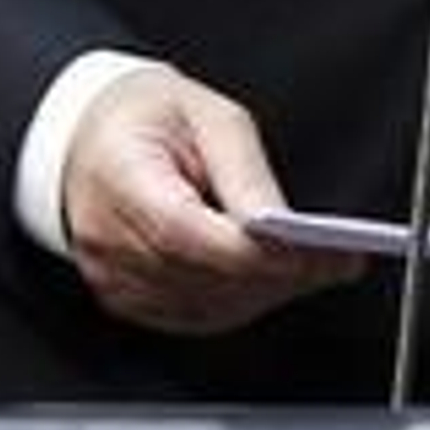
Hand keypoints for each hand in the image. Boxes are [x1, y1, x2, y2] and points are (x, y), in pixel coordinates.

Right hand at [61, 65, 361, 334]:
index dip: (253, 251)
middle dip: (277, 275)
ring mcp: (109, 273)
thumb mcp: (208, 115)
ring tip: (317, 269)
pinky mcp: (122, 295)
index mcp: (120, 175)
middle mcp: (105, 235)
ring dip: (265, 293)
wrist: (91, 133)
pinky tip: (274, 281)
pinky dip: (238, 302)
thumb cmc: (149, 114)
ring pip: (200, 305)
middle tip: (338, 262)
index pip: (186, 232)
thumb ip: (243, 172)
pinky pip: (189, 314)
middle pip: (199, 276)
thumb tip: (281, 225)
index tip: (315, 253)